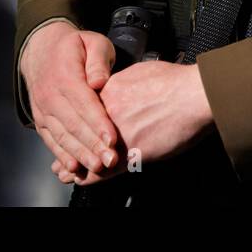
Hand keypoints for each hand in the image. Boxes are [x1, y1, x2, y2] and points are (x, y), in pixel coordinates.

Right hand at [21, 21, 119, 181]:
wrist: (41, 50)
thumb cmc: (74, 47)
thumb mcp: (92, 42)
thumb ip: (98, 60)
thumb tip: (99, 82)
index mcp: (65, 75)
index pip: (83, 103)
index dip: (98, 122)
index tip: (112, 139)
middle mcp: (50, 95)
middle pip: (73, 124)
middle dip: (92, 145)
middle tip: (109, 161)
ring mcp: (43, 109)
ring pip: (62, 135)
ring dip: (80, 154)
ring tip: (96, 168)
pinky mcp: (41, 120)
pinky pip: (51, 140)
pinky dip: (62, 155)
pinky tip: (74, 167)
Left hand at [61, 61, 213, 186]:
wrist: (193, 95)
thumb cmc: (175, 82)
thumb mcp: (142, 71)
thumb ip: (125, 82)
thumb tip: (122, 86)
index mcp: (108, 92)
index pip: (81, 111)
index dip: (73, 123)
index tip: (68, 128)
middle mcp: (106, 115)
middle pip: (78, 134)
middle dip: (67, 147)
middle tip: (58, 158)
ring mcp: (116, 137)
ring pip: (86, 154)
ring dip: (73, 166)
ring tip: (64, 171)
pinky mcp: (130, 155)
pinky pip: (102, 171)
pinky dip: (89, 177)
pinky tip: (82, 181)